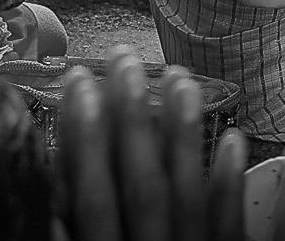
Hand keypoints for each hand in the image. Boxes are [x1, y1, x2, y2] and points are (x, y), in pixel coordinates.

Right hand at [57, 49, 245, 240]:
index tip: (79, 83)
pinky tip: (234, 137)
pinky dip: (229, 181)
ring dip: (183, 133)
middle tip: (124, 61)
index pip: (91, 196)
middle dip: (132, 119)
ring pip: (186, 194)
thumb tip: (49, 189)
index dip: (84, 140)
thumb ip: (65, 232)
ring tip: (180, 79)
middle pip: (140, 184)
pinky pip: (228, 224)